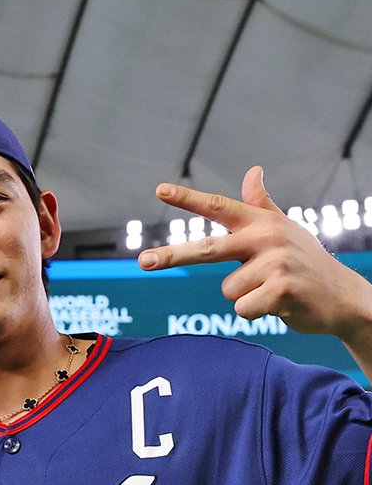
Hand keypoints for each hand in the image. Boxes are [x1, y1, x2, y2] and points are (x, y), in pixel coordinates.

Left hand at [139, 167, 371, 340]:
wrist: (342, 296)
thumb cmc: (306, 262)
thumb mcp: (285, 229)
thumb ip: (262, 204)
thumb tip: (253, 171)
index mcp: (262, 222)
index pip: (219, 207)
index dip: (188, 199)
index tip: (159, 190)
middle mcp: (267, 238)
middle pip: (207, 248)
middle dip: (173, 256)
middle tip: (142, 261)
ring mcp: (275, 263)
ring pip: (228, 290)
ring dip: (245, 297)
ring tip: (271, 290)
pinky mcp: (280, 290)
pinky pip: (242, 310)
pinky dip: (256, 313)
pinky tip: (279, 304)